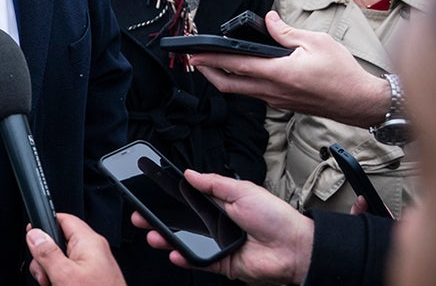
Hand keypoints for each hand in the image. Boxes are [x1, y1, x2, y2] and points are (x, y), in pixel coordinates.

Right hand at [26, 213, 124, 285]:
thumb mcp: (64, 275)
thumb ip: (47, 252)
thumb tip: (35, 234)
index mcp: (88, 241)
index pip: (63, 218)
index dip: (44, 225)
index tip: (32, 238)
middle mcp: (92, 251)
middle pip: (58, 242)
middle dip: (45, 258)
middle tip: (44, 274)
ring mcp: (93, 266)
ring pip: (62, 260)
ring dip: (51, 273)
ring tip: (52, 285)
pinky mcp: (92, 280)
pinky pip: (70, 273)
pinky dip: (61, 281)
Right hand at [135, 171, 312, 283]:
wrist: (294, 247)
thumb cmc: (274, 216)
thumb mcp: (242, 190)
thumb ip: (213, 183)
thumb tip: (189, 173)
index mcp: (220, 203)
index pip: (188, 199)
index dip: (170, 197)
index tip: (151, 192)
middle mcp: (215, 223)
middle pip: (181, 221)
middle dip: (159, 218)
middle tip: (141, 214)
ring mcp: (216, 244)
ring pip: (185, 241)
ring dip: (166, 237)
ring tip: (152, 233)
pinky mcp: (220, 263)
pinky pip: (197, 261)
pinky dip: (184, 258)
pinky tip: (173, 252)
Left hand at [189, 10, 388, 126]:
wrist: (360, 102)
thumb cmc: (343, 73)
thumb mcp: (316, 42)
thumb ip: (286, 31)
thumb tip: (267, 20)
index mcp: (279, 73)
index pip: (235, 65)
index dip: (210, 60)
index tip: (193, 54)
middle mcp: (273, 90)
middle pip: (228, 84)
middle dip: (207, 73)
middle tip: (194, 61)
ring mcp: (276, 100)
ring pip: (239, 91)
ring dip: (222, 78)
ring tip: (212, 64)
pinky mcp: (282, 103)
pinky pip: (253, 94)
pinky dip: (241, 83)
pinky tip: (241, 72)